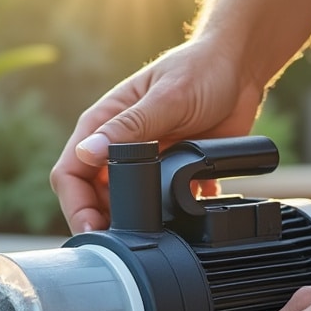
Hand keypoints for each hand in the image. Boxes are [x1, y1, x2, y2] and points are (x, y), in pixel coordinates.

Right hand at [50, 38, 266, 232]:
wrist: (240, 69)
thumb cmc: (200, 70)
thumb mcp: (166, 99)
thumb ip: (129, 128)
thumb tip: (89, 152)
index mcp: (103, 122)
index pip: (70, 171)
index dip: (75, 205)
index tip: (92, 228)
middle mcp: (116, 143)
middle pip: (89, 195)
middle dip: (99, 221)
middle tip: (119, 241)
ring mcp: (141, 159)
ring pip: (119, 203)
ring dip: (128, 222)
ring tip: (146, 234)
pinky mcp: (167, 169)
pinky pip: (154, 203)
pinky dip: (161, 216)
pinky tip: (176, 222)